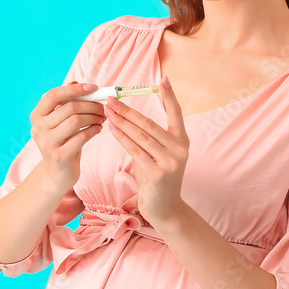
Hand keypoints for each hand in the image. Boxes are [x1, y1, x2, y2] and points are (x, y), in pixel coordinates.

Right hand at [30, 81, 105, 190]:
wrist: (58, 174)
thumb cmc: (63, 143)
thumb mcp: (61, 122)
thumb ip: (66, 103)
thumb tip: (75, 81)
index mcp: (37, 116)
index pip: (53, 95)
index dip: (74, 89)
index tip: (94, 87)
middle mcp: (38, 128)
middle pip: (69, 107)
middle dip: (91, 105)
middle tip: (103, 107)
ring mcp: (47, 143)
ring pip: (76, 120)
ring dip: (94, 117)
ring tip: (102, 118)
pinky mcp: (59, 156)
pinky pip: (82, 136)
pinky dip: (94, 130)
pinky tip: (98, 129)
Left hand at [103, 76, 188, 229]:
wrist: (165, 209)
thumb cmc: (157, 179)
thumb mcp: (158, 155)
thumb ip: (149, 139)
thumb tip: (126, 119)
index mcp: (182, 141)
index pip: (176, 113)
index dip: (170, 96)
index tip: (164, 79)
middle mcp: (179, 149)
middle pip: (149, 124)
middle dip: (128, 110)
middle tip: (111, 99)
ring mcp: (170, 162)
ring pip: (140, 136)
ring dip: (121, 122)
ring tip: (107, 111)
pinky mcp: (158, 173)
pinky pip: (135, 150)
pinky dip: (121, 137)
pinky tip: (111, 128)